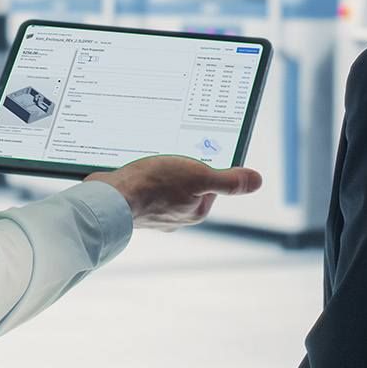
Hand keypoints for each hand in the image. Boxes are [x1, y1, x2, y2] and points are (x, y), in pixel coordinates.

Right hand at [87, 155, 262, 230]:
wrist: (109, 199)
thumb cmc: (154, 186)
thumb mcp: (198, 176)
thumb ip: (228, 181)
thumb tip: (257, 181)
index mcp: (195, 210)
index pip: (211, 182)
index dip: (205, 163)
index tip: (194, 151)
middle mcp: (176, 216)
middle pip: (187, 182)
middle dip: (181, 166)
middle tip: (172, 151)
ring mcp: (153, 212)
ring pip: (164, 184)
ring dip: (160, 170)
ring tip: (152, 158)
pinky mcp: (133, 205)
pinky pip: (142, 187)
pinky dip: (141, 176)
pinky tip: (134, 167)